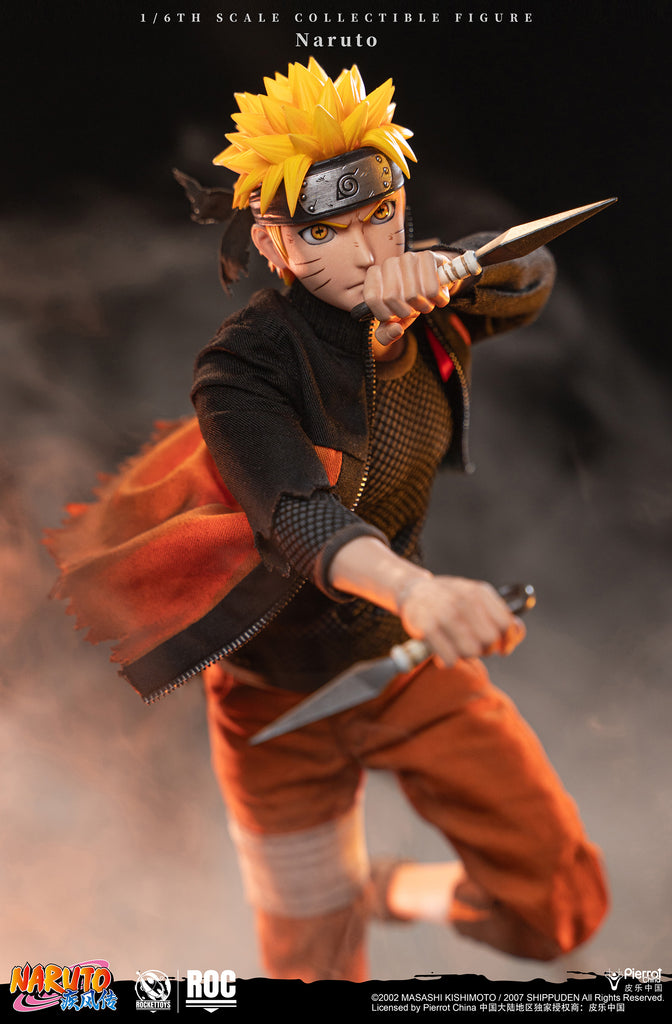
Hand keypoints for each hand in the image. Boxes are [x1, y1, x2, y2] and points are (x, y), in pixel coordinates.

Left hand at [363, 250, 451, 346]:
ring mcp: (407, 257)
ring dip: (423, 306)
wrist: (435, 283)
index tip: (394, 314)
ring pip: (412, 294)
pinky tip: (437, 295)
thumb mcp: (396, 321)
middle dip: (406, 311)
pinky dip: (438, 299)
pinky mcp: (427, 256)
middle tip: (413, 308)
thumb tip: (396, 330)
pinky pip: (431, 289)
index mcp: (374, 276)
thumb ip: (386, 333)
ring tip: (425, 301)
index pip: (373, 299)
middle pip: (392, 297)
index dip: (386, 314)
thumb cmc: (410, 303)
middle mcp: (388, 263)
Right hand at [396, 573, 525, 667]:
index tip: (502, 646)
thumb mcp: (476, 598)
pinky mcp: (426, 628)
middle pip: (489, 641)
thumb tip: (516, 634)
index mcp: (478, 592)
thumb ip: (499, 615)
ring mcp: (444, 613)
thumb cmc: (450, 599)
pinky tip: (442, 651)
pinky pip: (449, 659)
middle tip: (473, 644)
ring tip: (456, 646)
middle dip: (485, 649)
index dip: (507, 640)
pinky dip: (448, 660)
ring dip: (465, 655)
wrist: (413, 590)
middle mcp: (462, 600)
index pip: (505, 624)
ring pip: (471, 652)